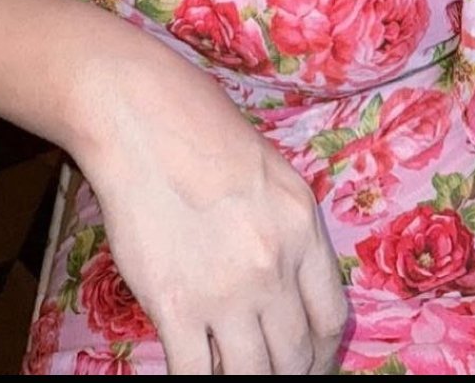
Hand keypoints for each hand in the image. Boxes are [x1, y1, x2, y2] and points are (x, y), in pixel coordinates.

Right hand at [75, 57, 347, 374]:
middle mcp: (274, 265)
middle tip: (273, 375)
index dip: (322, 354)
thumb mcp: (271, 172)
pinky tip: (191, 371)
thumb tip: (284, 282)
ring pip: (251, 375)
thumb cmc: (201, 128)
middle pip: (295, 354)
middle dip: (287, 374)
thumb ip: (284, 229)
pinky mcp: (174, 306)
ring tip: (231, 375)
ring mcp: (225, 291)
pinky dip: (196, 382)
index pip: (331, 317)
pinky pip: (194, 374)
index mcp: (302, 227)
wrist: (143, 118)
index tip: (310, 362)